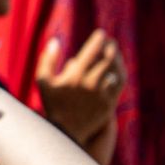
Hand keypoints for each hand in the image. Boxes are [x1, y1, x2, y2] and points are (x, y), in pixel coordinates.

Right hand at [36, 29, 123, 144]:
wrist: (65, 131)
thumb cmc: (52, 104)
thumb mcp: (43, 81)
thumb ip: (47, 60)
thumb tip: (55, 41)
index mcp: (75, 76)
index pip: (91, 52)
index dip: (98, 40)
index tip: (101, 33)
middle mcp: (91, 84)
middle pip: (107, 59)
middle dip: (111, 47)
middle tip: (111, 42)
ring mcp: (102, 94)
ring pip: (116, 70)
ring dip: (117, 59)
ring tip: (115, 53)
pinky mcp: (110, 104)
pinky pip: (119, 84)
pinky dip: (120, 72)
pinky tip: (118, 68)